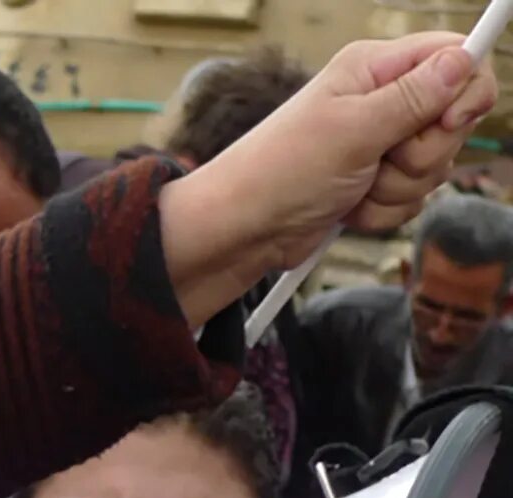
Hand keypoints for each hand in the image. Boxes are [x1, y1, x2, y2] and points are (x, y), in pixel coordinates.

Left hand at [165, 32, 497, 324]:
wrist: (240, 233)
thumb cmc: (278, 173)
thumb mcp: (352, 130)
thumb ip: (414, 98)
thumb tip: (462, 59)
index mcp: (373, 69)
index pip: (455, 57)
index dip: (466, 91)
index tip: (446, 122)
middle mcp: (380, 101)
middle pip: (452, 121)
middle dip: (423, 154)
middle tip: (378, 159)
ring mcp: (378, 146)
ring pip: (434, 167)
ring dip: (397, 188)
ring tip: (353, 185)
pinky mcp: (373, 185)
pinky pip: (411, 200)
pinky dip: (383, 212)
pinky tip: (348, 209)